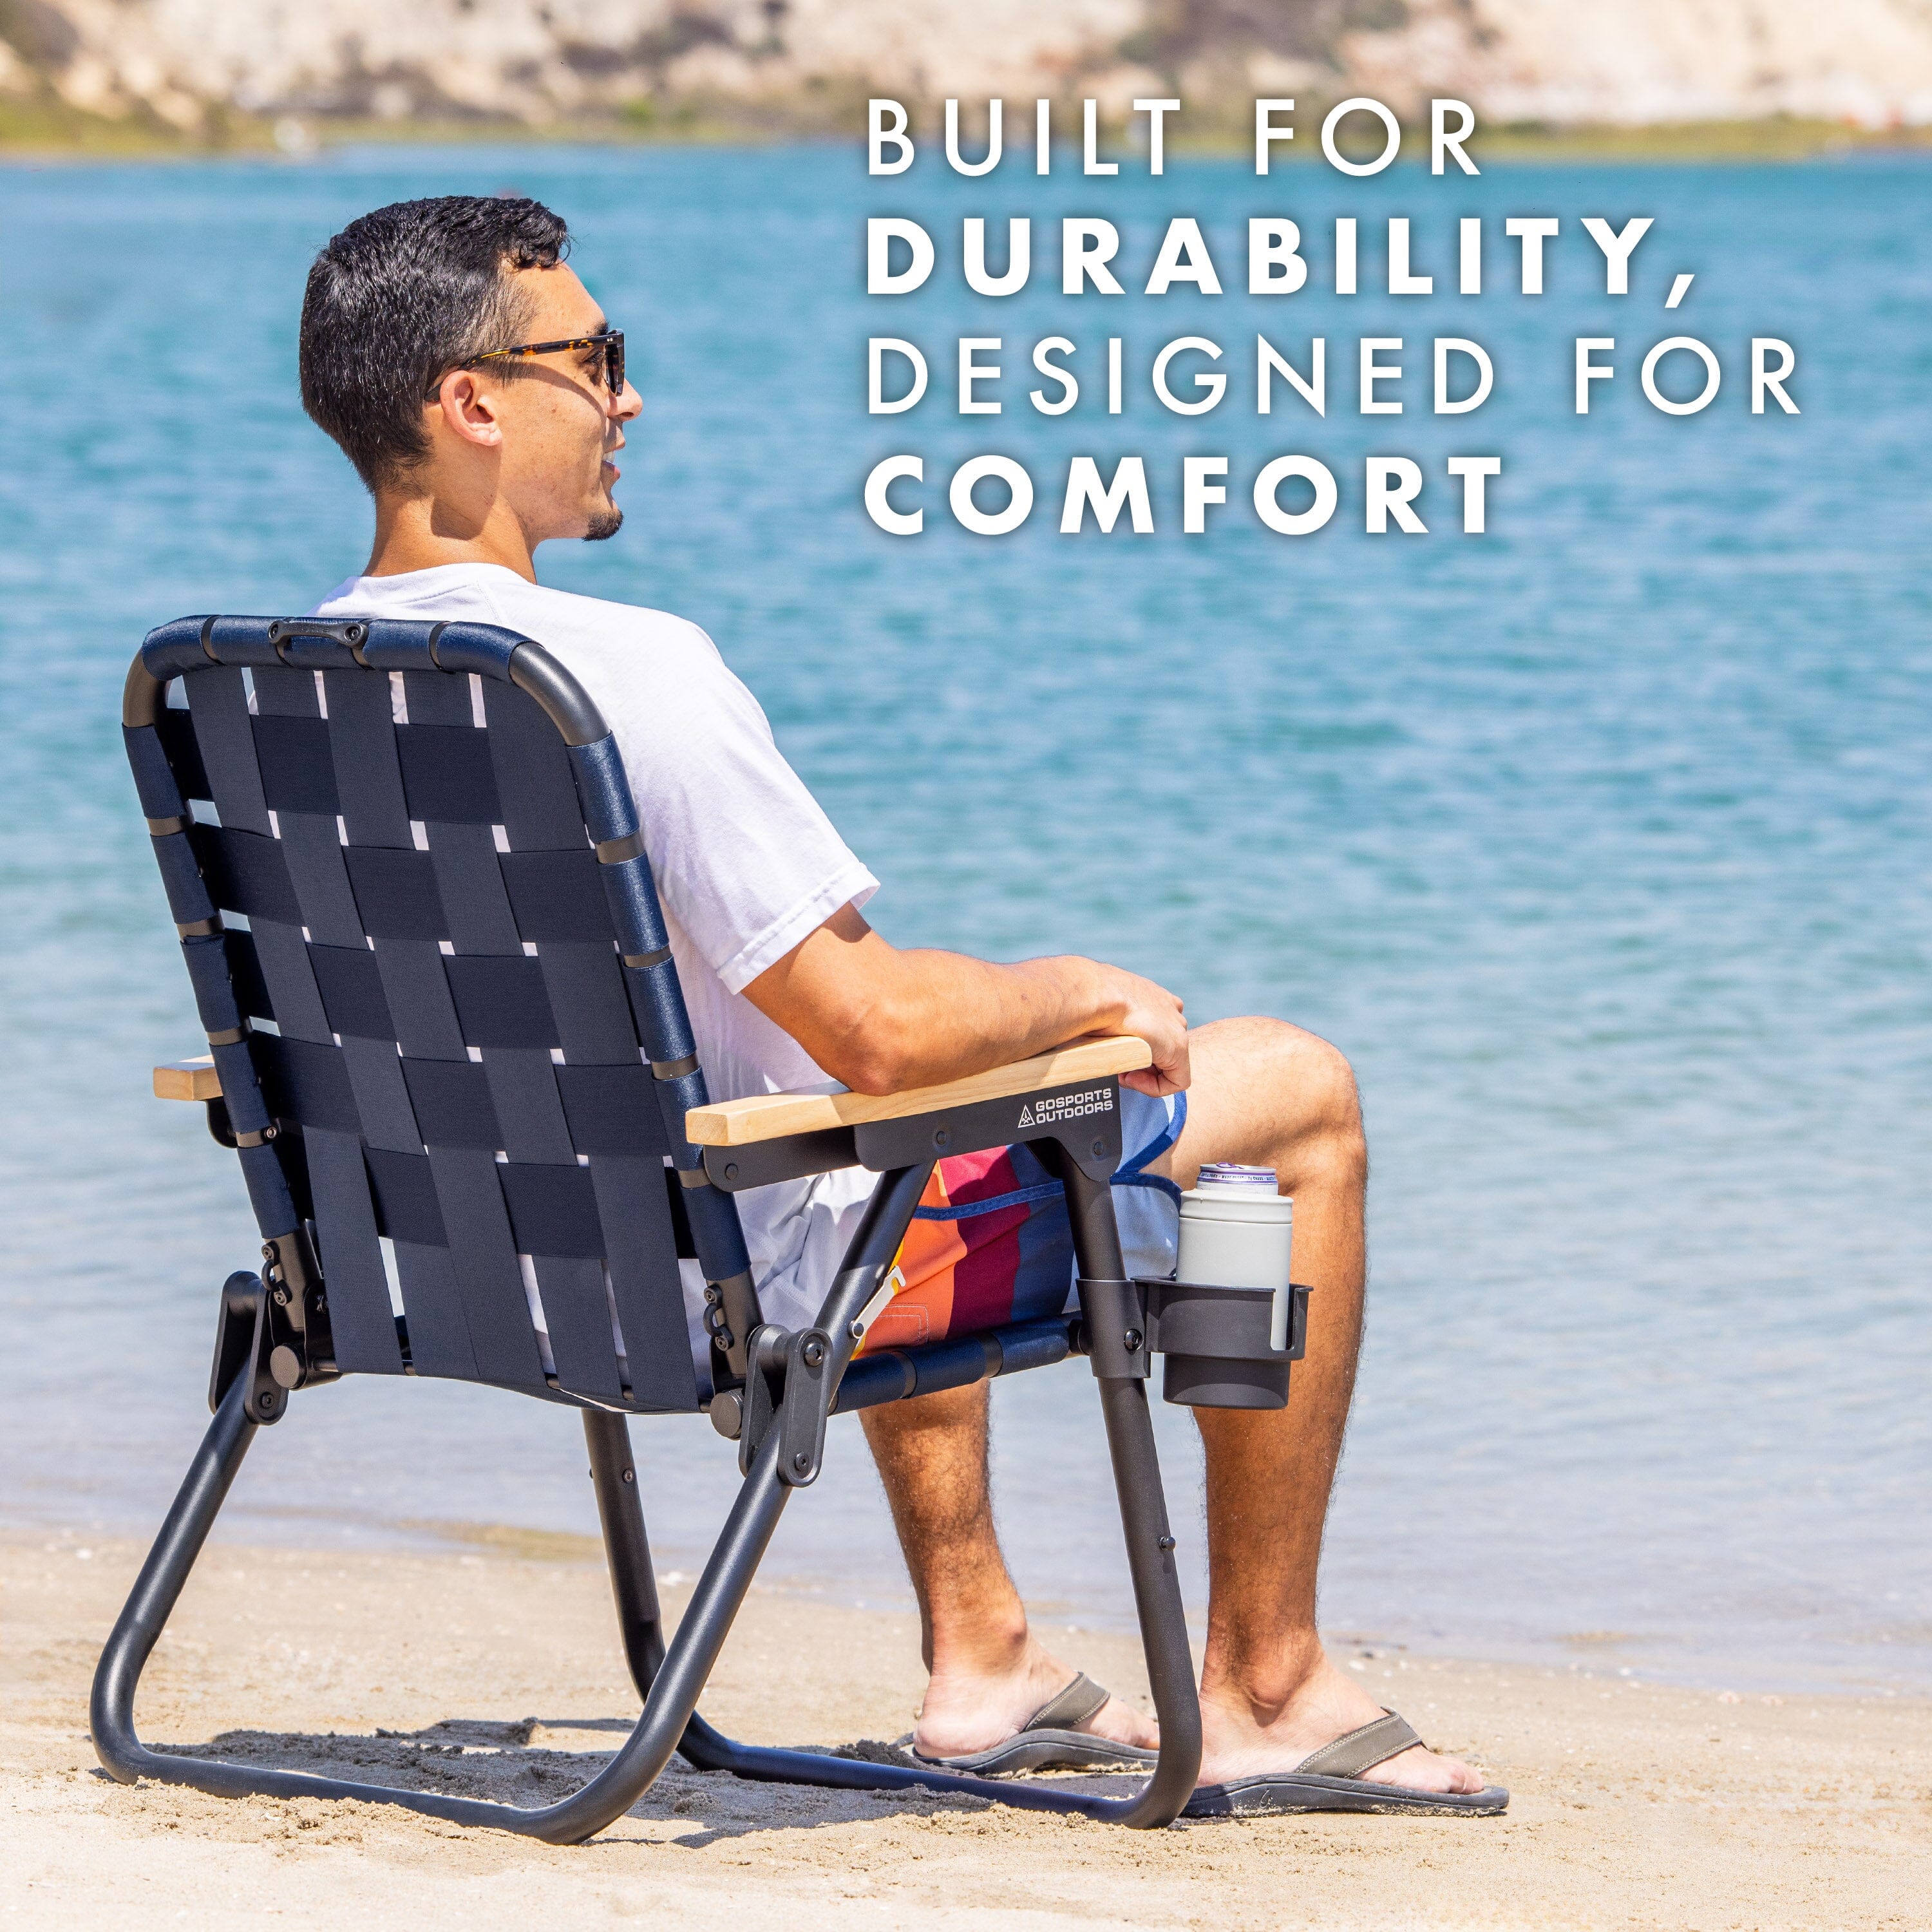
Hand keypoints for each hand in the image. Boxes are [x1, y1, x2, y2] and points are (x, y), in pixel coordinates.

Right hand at [1091, 964, 1189, 1096]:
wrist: (1096, 994)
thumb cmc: (1089, 999)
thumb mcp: (1100, 1007)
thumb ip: (1106, 1018)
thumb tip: (1091, 1033)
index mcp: (1155, 997)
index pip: (1155, 1028)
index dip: (1137, 1048)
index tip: (1116, 1051)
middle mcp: (1171, 1011)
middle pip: (1162, 1047)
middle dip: (1140, 1063)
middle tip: (1116, 1066)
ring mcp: (1177, 1029)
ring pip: (1169, 1063)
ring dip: (1144, 1073)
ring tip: (1120, 1070)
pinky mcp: (1180, 1049)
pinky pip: (1177, 1080)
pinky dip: (1155, 1087)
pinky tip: (1131, 1079)